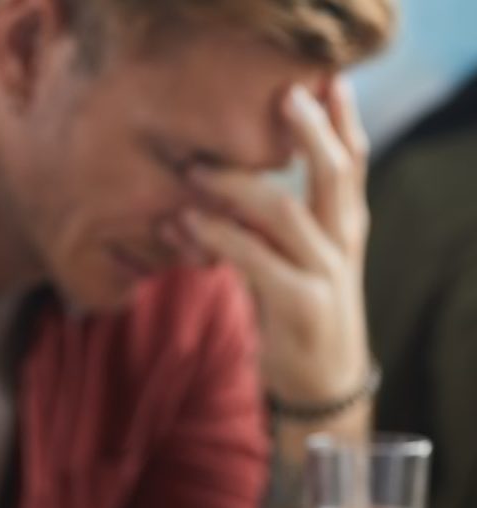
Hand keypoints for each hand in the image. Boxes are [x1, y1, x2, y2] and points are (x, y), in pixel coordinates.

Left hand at [172, 78, 371, 404]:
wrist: (322, 391)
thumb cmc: (301, 326)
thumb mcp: (301, 271)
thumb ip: (278, 236)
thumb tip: (230, 197)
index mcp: (346, 233)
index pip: (353, 166)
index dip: (341, 123)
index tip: (322, 83)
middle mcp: (343, 248)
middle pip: (335, 174)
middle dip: (308, 131)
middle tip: (279, 97)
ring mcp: (324, 277)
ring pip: (286, 212)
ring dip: (238, 185)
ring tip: (196, 169)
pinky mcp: (298, 306)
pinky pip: (254, 258)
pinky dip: (217, 236)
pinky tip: (188, 224)